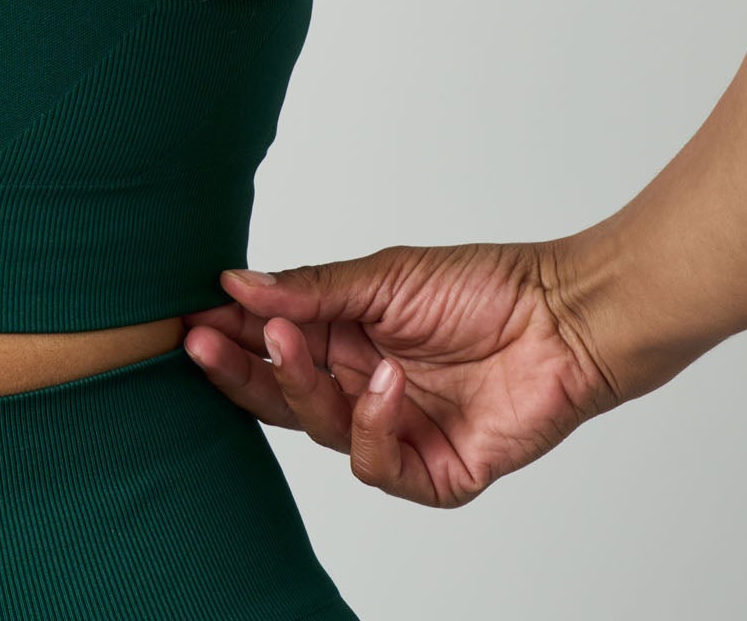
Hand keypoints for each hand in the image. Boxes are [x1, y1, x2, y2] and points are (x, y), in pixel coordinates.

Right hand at [183, 239, 620, 507]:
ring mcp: (395, 430)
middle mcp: (361, 386)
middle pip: (280, 395)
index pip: (269, 343)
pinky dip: (373, 426)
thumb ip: (309, 290)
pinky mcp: (434, 471)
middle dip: (237, 369)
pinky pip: (379, 467)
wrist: (562, 316)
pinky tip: (387, 384)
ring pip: (320, 430)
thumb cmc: (483, 286)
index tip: (184, 316)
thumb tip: (235, 283)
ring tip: (296, 340)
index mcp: (343, 339)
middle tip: (199, 342)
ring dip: (300, 387)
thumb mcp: (382, 276)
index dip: (227, 333)